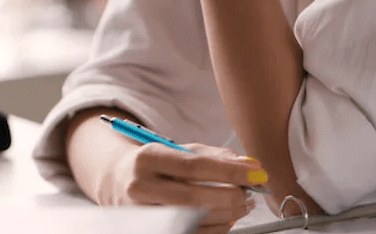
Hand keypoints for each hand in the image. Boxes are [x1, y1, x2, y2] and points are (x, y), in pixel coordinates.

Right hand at [99, 142, 262, 232]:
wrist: (119, 181)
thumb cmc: (157, 165)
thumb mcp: (178, 150)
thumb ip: (215, 156)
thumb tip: (251, 166)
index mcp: (147, 158)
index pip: (193, 166)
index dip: (229, 172)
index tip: (255, 173)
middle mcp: (140, 187)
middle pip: (194, 197)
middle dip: (230, 196)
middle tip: (250, 193)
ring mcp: (143, 214)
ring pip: (195, 220)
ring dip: (228, 214)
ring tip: (242, 204)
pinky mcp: (152, 231)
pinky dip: (217, 228)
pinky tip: (226, 217)